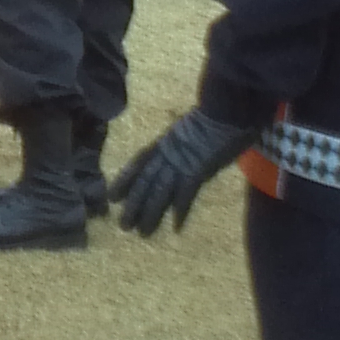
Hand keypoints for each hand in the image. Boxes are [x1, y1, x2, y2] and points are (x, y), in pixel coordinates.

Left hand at [112, 108, 254, 234]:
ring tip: (143, 233)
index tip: (112, 196)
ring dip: (151, 213)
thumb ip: (185, 140)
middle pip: (145, 181)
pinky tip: (175, 227)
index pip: (139, 163)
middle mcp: (167, 152)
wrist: (227, 107)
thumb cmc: (216, 113)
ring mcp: (181, 161)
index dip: (125, 179)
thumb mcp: (192, 126)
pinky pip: (186, 193)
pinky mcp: (198, 169)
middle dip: (133, 204)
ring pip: (159, 190)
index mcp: (165, 141)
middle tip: (123, 225)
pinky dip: (180, 211)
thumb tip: (185, 150)